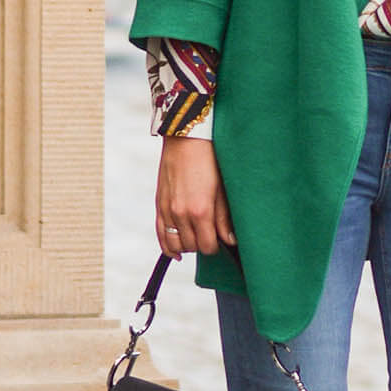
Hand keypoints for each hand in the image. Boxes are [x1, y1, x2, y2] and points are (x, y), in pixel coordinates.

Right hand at [156, 136, 235, 256]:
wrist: (187, 139)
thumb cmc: (209, 160)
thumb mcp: (223, 189)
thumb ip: (224, 218)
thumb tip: (230, 241)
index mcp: (201, 211)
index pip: (208, 246)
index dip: (216, 247)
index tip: (221, 240)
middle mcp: (181, 214)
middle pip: (192, 246)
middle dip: (203, 244)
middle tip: (211, 234)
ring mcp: (168, 210)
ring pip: (175, 244)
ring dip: (187, 245)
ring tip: (197, 237)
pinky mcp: (159, 204)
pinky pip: (160, 234)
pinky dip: (168, 246)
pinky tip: (178, 252)